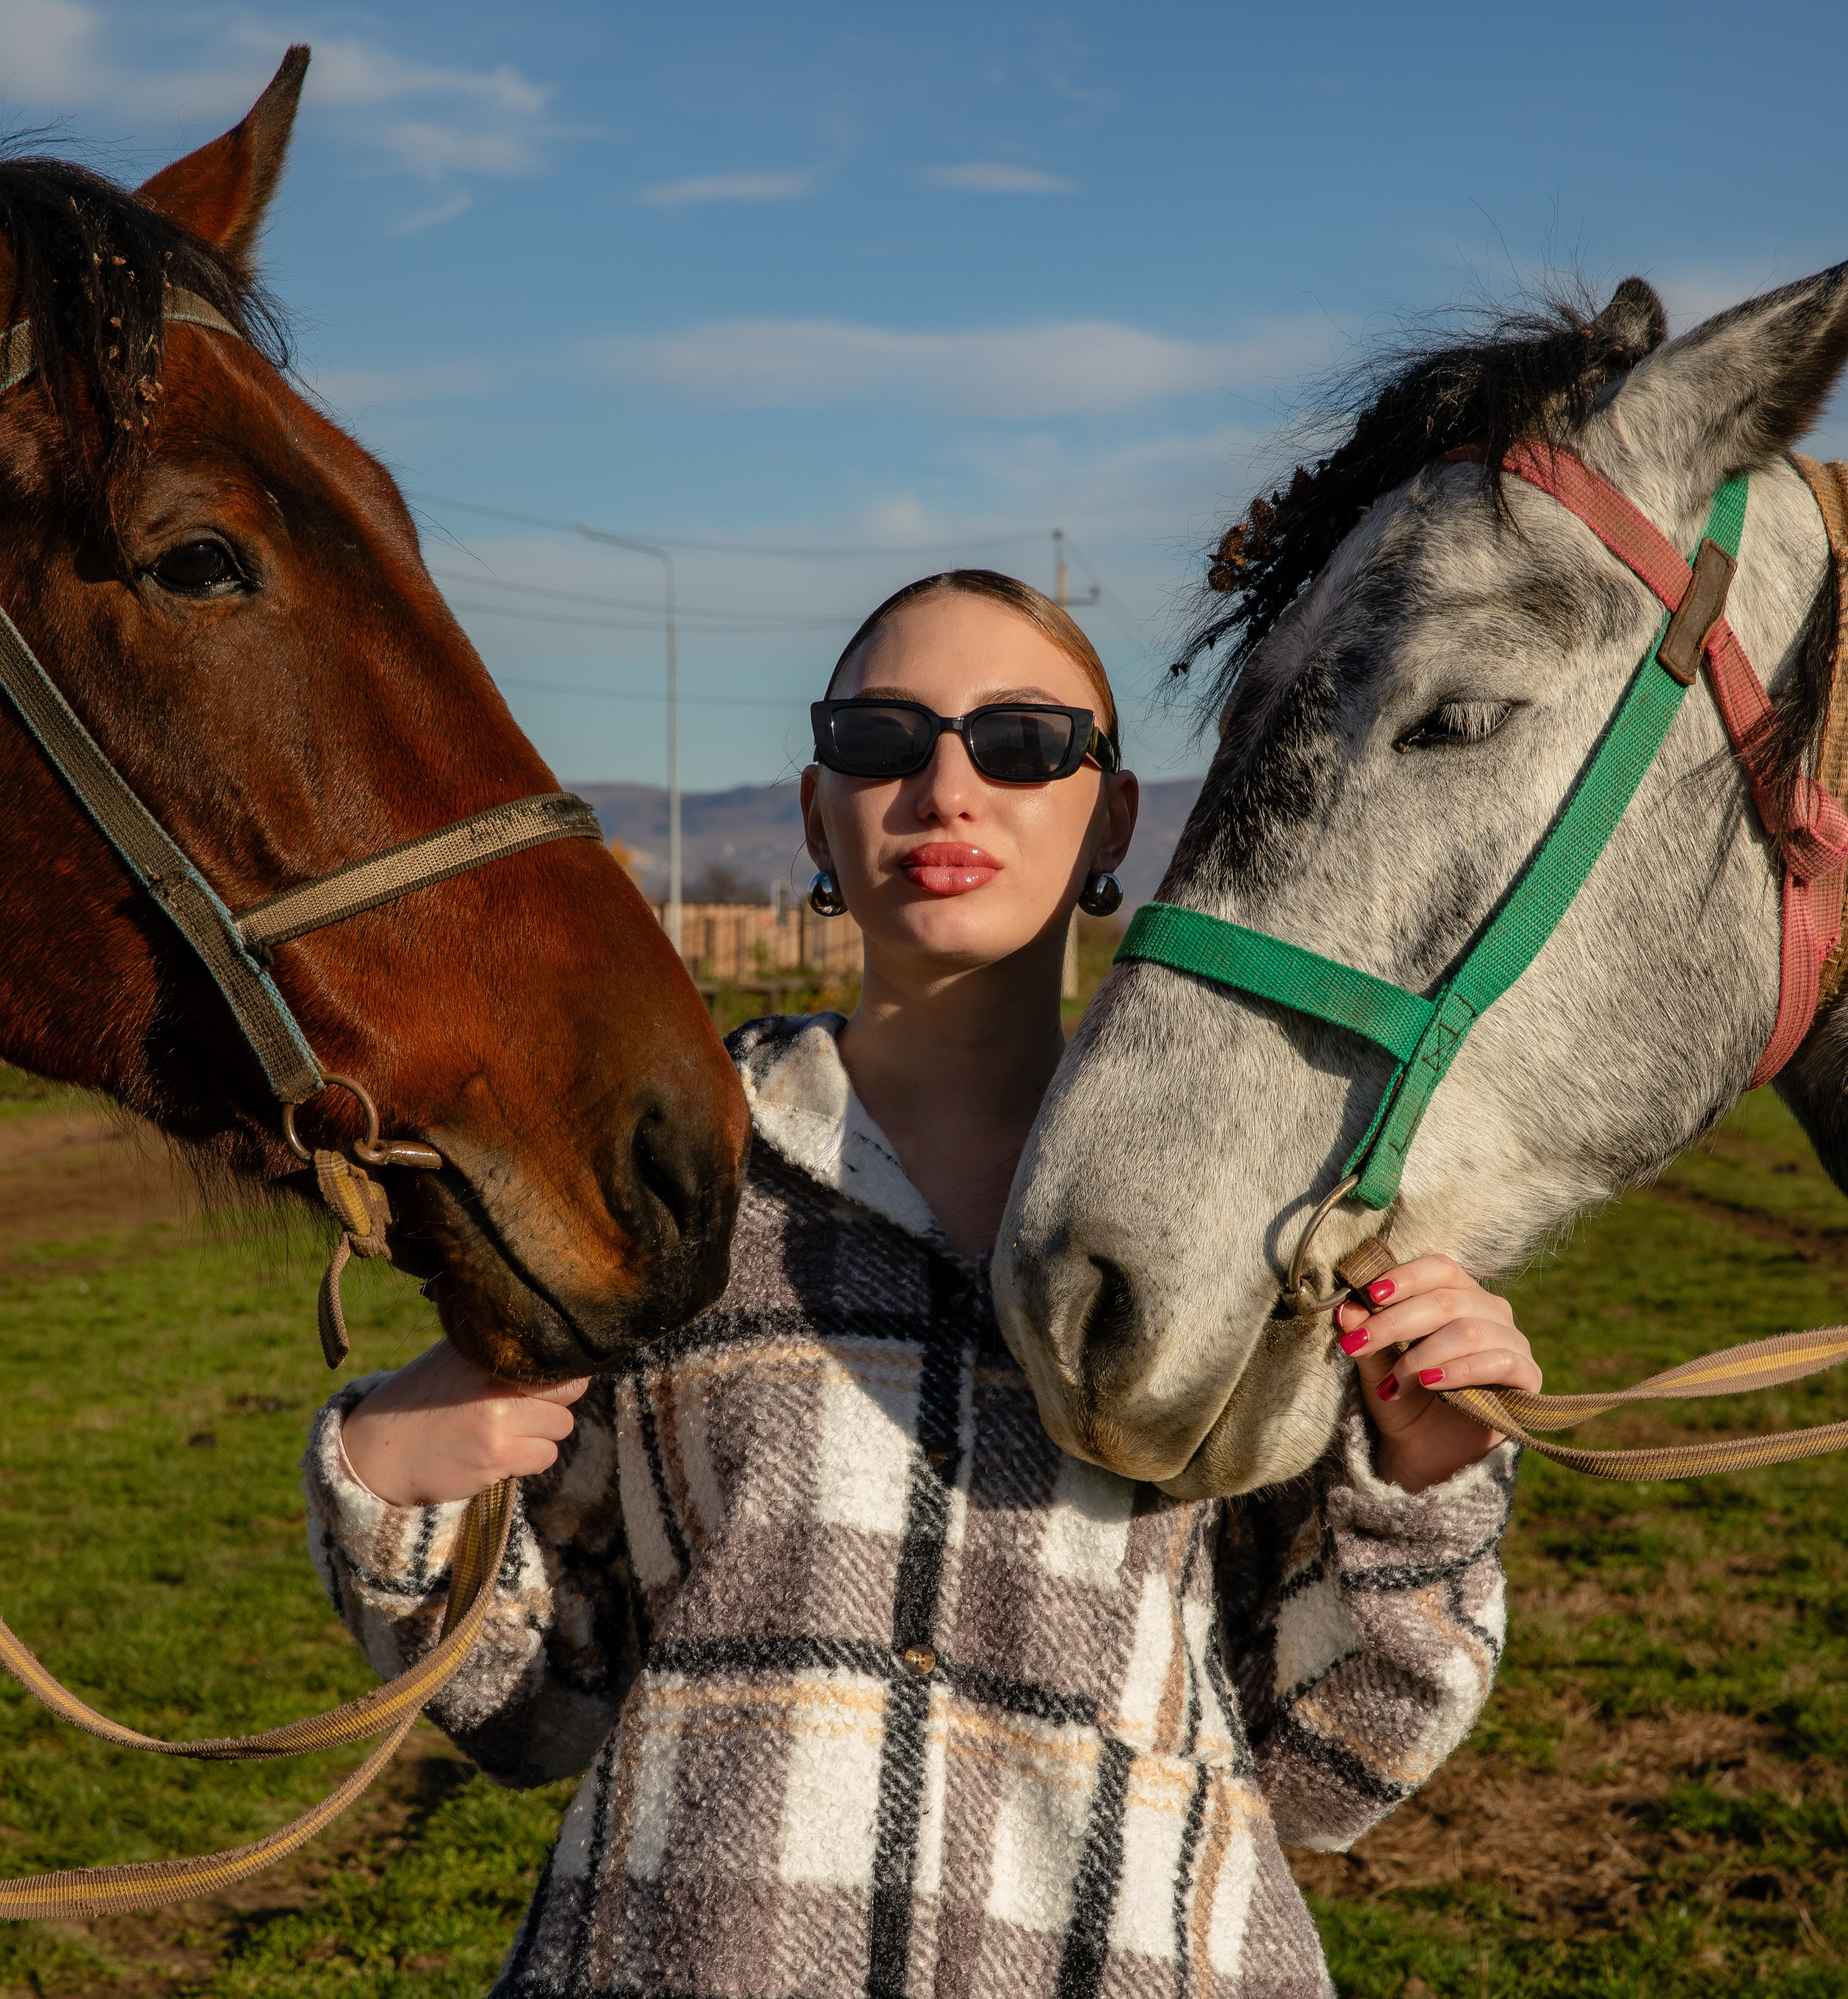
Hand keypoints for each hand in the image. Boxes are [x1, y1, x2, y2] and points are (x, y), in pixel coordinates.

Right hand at [340, 1339, 588, 1506]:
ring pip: (561, 1426)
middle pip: (571, 1390)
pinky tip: (498, 1454)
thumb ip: (502, 1351)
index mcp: (488, 1348)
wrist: (378, 1451)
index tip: (544, 1383)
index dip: (559, 1372)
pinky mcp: (497, 1454)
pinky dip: (529, 1459)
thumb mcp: (455, 1359)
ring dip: (541, 1434)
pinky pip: (545, 1456)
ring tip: (505, 1433)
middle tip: (523, 1411)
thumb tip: (560, 1346)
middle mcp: (495, 1377)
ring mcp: (498, 1417)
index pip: (558, 1355)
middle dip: (554, 1403)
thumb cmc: (422, 1402)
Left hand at [1334, 1254, 1540, 1494]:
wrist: (1427, 1448)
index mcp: (1458, 1294)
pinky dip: (1460, 1370)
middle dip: (1396, 1322)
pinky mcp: (1527, 1376)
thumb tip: (1345, 1309)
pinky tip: (1431, 1382)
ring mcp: (1512, 1341)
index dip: (1405, 1277)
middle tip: (1359, 1344)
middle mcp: (1490, 1310)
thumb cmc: (1404, 1394)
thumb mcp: (1376, 1363)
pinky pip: (1500, 1362)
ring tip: (1396, 1379)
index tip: (1369, 1295)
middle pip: (1446, 1300)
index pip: (1439, 1268)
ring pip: (1469, 1331)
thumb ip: (1366, 1334)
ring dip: (1423, 1355)